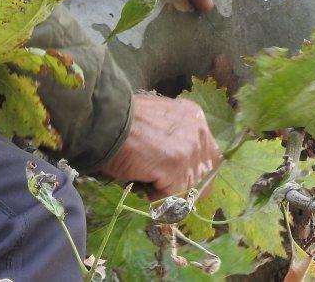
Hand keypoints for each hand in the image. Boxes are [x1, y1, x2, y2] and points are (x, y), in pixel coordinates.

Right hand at [101, 92, 221, 196]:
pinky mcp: (176, 170)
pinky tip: (141, 178)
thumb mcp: (160, 118)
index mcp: (195, 117)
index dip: (192, 169)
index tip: (174, 173)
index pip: (208, 155)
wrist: (106, 121)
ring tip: (146, 175)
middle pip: (204, 176)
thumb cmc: (125, 118)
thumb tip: (177, 158)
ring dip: (168, 189)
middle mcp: (199, 133)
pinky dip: (154, 194)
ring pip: (188, 189)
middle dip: (184, 184)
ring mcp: (190, 152)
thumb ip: (176, 135)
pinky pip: (171, 196)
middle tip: (161, 181)